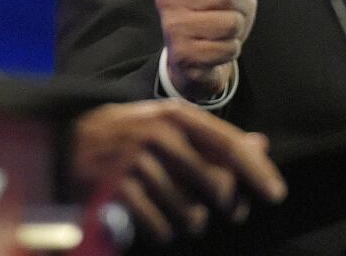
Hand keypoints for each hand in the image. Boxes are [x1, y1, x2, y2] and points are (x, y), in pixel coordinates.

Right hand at [72, 101, 285, 243]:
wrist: (70, 138)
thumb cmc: (130, 135)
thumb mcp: (171, 127)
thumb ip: (215, 139)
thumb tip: (261, 145)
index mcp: (175, 115)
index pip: (227, 143)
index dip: (255, 170)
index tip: (275, 193)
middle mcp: (158, 132)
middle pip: (215, 183)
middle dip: (226, 203)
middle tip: (224, 207)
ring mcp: (136, 159)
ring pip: (190, 211)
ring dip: (191, 220)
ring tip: (182, 212)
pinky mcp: (117, 187)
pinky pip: (160, 225)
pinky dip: (163, 230)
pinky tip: (157, 221)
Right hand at [155, 0, 257, 100]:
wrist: (194, 58)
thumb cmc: (214, 14)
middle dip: (240, 6)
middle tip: (228, 12)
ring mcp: (173, 28)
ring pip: (231, 23)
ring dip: (236, 30)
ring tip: (222, 31)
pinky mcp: (183, 55)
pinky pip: (228, 48)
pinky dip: (231, 49)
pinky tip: (216, 48)